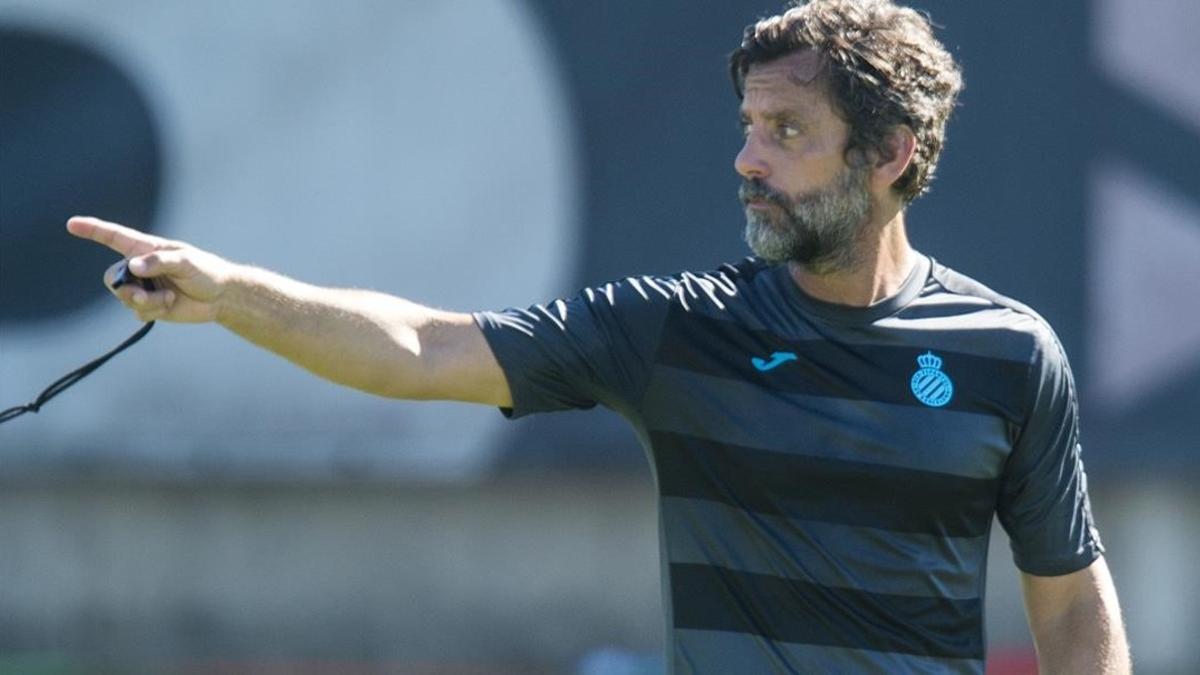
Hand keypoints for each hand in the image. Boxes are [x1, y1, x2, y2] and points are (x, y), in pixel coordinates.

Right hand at [67, 216, 233, 322]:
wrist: (220, 297)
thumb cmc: (206, 272)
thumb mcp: (187, 262)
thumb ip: (160, 262)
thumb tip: (133, 267)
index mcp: (147, 249)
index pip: (114, 237)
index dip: (92, 230)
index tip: (72, 224)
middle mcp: (140, 267)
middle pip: (112, 277)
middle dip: (125, 288)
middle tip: (145, 294)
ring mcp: (143, 287)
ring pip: (124, 297)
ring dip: (144, 301)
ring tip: (167, 299)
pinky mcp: (150, 306)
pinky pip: (137, 312)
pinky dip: (152, 311)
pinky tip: (170, 305)